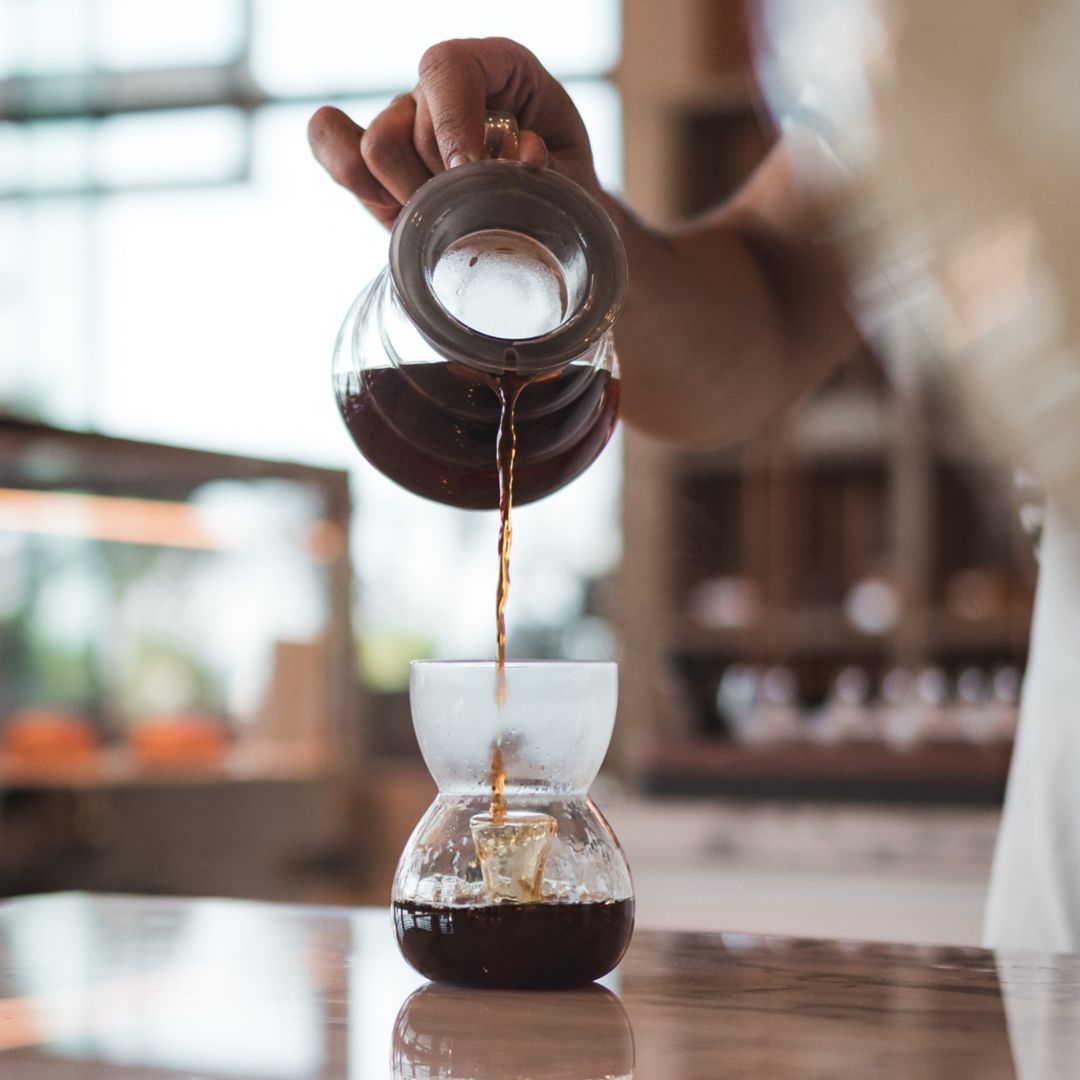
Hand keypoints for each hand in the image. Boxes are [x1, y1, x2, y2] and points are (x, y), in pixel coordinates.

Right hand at [307, 37, 599, 227]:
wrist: (548, 225)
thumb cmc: (564, 195)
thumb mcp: (573, 184)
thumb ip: (550, 174)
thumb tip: (521, 159)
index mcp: (497, 69)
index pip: (450, 68)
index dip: (452, 121)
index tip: (470, 173)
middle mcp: (443, 90)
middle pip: (407, 122)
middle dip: (437, 181)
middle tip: (475, 216)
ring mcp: (406, 123)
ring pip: (375, 151)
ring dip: (410, 198)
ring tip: (450, 222)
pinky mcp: (379, 168)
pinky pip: (334, 150)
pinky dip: (351, 178)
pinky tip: (393, 209)